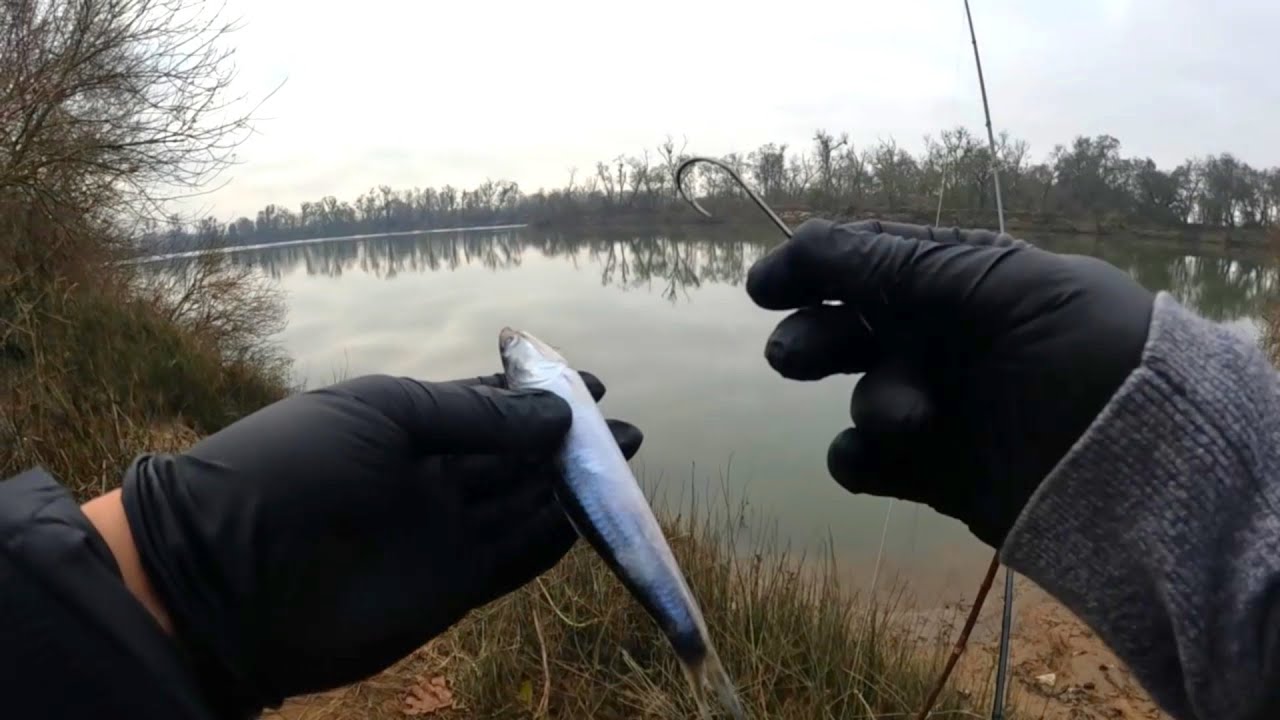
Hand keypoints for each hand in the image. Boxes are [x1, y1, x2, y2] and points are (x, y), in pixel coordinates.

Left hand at [121, 372, 641, 716]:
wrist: (225, 576)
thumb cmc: (294, 468)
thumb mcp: (382, 413)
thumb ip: (473, 415)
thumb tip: (556, 415)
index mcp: (401, 426)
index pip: (485, 406)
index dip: (536, 397)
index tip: (590, 384)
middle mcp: (425, 477)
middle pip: (512, 458)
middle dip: (566, 444)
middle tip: (623, 432)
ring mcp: (438, 533)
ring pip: (520, 506)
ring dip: (570, 489)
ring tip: (622, 465)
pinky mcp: (448, 588)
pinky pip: (513, 559)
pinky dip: (550, 540)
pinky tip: (585, 518)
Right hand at [746, 218, 1153, 548]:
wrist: (1148, 464)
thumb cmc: (1084, 351)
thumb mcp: (998, 287)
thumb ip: (900, 265)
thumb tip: (804, 239)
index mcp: (965, 281)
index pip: (872, 259)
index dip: (813, 265)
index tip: (766, 285)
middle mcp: (945, 339)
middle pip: (850, 327)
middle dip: (815, 335)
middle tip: (793, 355)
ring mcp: (939, 406)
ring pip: (860, 393)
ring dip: (869, 399)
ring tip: (906, 419)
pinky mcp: (934, 472)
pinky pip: (866, 461)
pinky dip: (859, 458)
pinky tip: (880, 457)